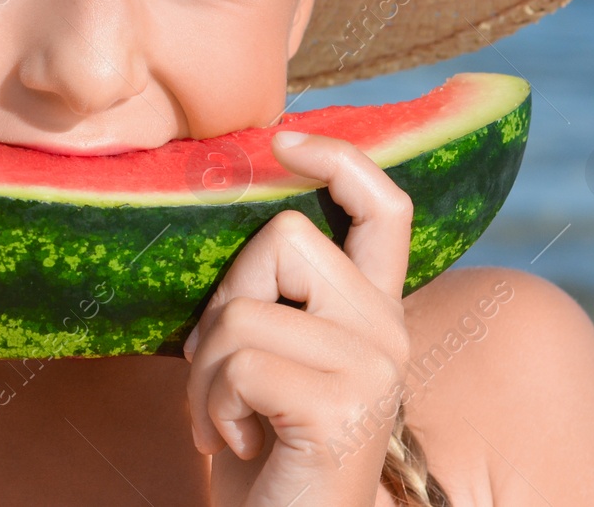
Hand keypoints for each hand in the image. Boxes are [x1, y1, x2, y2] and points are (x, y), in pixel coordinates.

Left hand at [184, 131, 412, 506]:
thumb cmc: (259, 453)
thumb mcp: (263, 357)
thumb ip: (268, 295)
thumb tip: (231, 206)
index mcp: (371, 314)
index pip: (384, 207)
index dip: (338, 157)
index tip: (284, 139)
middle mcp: (387, 333)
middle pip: (282, 239)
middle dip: (225, 301)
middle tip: (226, 378)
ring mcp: (374, 370)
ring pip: (245, 306)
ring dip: (206, 371)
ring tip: (229, 420)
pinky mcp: (345, 409)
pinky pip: (238, 362)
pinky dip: (211, 407)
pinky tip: (238, 445)